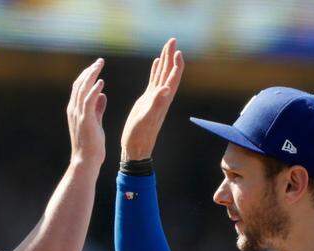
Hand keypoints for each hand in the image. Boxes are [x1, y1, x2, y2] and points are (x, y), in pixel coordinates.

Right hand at [67, 58, 107, 166]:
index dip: (87, 75)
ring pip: (82, 89)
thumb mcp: (96, 122)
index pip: (79, 88)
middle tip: (100, 61)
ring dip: (91, 76)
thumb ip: (98, 108)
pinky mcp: (84, 119)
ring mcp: (78, 114)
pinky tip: (100, 82)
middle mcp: (74, 110)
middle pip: (79, 84)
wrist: (86, 160)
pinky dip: (93, 90)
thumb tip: (102, 94)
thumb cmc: (91, 145)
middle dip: (89, 71)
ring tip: (100, 65)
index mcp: (75, 110)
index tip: (97, 67)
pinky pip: (88, 101)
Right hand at [121, 37, 184, 160]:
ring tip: (167, 46)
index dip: (175, 65)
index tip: (177, 51)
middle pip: (168, 72)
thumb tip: (165, 89)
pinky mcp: (147, 99)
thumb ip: (156, 104)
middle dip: (171, 56)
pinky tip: (156, 62)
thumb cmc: (140, 136)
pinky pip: (154, 81)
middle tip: (172, 40)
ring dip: (165, 60)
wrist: (135, 147)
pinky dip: (156, 70)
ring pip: (162, 74)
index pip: (172, 79)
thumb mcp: (146, 119)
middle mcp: (161, 97)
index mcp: (162, 100)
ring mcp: (155, 98)